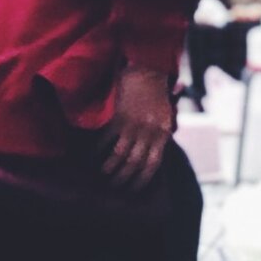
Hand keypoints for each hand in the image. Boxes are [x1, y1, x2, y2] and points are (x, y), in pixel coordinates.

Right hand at [103, 63, 176, 192]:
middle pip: (135, 164)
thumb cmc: (158, 94)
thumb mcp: (168, 117)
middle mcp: (149, 132)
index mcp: (163, 134)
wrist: (148, 69)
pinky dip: (99, 149)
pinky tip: (93, 157)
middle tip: (114, 187)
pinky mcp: (119, 116)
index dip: (142, 180)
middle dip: (123, 179)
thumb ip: (162, 136)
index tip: (133, 191)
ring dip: (110, 168)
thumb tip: (154, 158)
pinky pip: (107, 138)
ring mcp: (133, 124)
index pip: (153, 165)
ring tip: (102, 176)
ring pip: (120, 155)